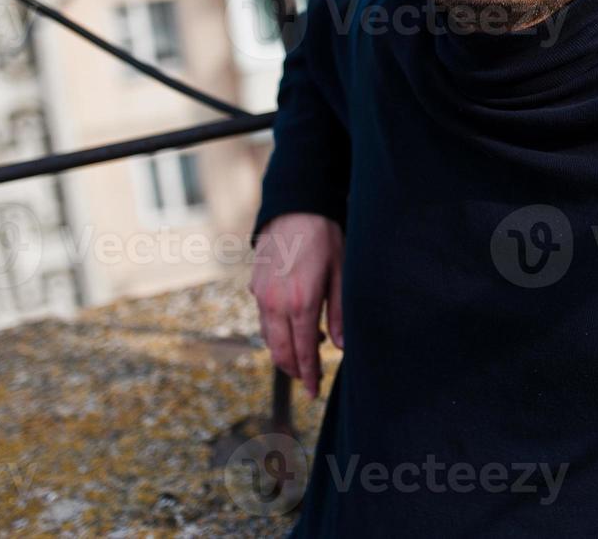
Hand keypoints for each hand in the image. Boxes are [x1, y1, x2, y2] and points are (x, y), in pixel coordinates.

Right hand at [247, 213, 344, 400]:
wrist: (297, 206)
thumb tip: (342, 347)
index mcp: (300, 302)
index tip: (313, 392)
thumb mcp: (342, 274)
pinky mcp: (255, 285)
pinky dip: (276, 332)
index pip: (304, 351)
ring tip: (306, 356)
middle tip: (310, 381)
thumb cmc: (326, 237)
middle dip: (294, 370)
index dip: (308, 375)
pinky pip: (263, 319)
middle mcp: (275, 303)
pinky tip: (294, 328)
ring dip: (284, 352)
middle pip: (280, 351)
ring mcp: (261, 295)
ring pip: (268, 337)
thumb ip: (340, 313)